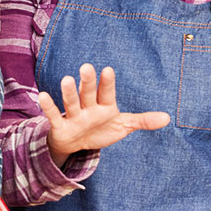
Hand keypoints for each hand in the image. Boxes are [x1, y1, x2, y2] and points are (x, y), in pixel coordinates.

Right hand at [41, 63, 170, 166]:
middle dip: (88, 82)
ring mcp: (74, 115)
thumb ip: (143, 120)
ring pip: (71, 102)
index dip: (108, 82)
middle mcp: (89, 107)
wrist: (78, 143)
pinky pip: (54, 115)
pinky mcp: (61, 126)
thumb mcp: (123, 126)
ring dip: (69, 92)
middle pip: (88, 93)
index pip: (107, 93)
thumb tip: (168, 118)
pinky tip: (42, 95)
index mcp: (105, 106)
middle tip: (87, 67)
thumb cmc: (101, 129)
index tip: (108, 69)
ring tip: (67, 78)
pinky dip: (49, 106)